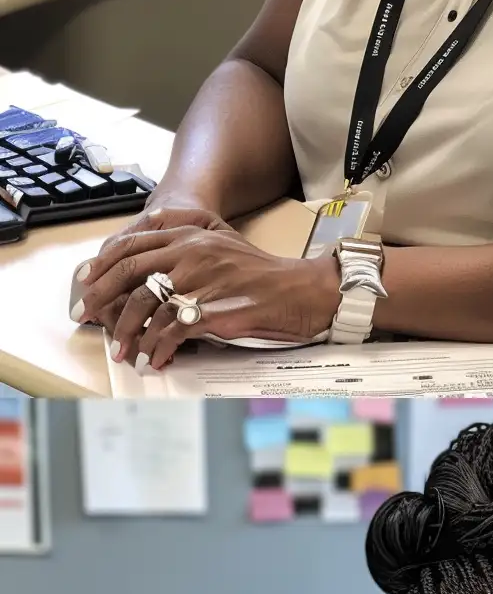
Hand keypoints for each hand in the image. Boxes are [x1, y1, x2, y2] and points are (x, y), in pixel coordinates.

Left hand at [73, 220, 339, 367]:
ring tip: (125, 350)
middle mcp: (193, 252)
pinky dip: (157, 348)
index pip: (132, 245)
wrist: (303, 292)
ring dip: (128, 332)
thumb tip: (149, 269)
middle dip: (102, 298)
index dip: (103, 266)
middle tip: (89, 318)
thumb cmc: (265, 275)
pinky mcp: (212, 309)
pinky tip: (155, 358)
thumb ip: (188, 246)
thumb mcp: (225, 245)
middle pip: (130, 272)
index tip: (89, 284)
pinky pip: (170, 331)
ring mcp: (202, 280)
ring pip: (145, 305)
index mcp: (193, 235)